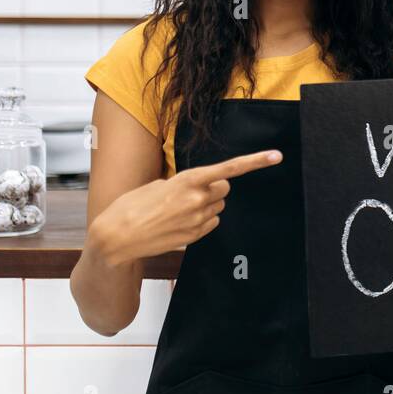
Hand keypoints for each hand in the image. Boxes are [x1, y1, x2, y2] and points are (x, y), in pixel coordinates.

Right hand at [87, 149, 282, 267]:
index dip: (255, 162)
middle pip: (225, 188)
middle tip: (191, 191)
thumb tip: (199, 186)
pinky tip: (180, 221)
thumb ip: (184, 183)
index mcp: (187, 181)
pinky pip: (211, 222)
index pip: (229, 168)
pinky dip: (202, 219)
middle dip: (214, 187)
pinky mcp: (195, 236)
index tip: (276, 156)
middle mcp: (197, 200)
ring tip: (179, 208)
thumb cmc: (130, 207)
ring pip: (218, 206)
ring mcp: (197, 220)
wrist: (116, 237)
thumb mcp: (157, 185)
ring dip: (206, 204)